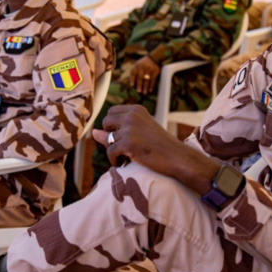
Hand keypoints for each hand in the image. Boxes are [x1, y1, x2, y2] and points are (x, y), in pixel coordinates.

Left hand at [93, 105, 219, 195]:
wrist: (177, 157)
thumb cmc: (160, 145)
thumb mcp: (140, 132)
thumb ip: (118, 130)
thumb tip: (94, 132)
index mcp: (136, 109)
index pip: (111, 112)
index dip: (112, 126)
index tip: (120, 136)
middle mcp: (131, 116)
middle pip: (106, 123)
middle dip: (109, 135)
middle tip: (121, 147)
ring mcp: (129, 129)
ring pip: (107, 139)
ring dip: (113, 149)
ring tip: (124, 156)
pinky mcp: (128, 143)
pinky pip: (110, 151)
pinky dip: (113, 159)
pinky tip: (122, 163)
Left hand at [129, 56, 160, 94]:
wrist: (154, 58)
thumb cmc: (143, 63)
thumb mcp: (137, 64)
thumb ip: (134, 72)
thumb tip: (131, 82)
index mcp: (137, 66)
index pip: (133, 73)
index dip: (132, 79)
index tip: (132, 85)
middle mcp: (142, 68)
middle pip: (140, 78)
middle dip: (139, 85)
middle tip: (138, 92)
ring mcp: (149, 70)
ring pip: (147, 80)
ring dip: (145, 87)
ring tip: (144, 93)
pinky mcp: (155, 71)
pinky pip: (153, 80)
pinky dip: (151, 85)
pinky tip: (150, 90)